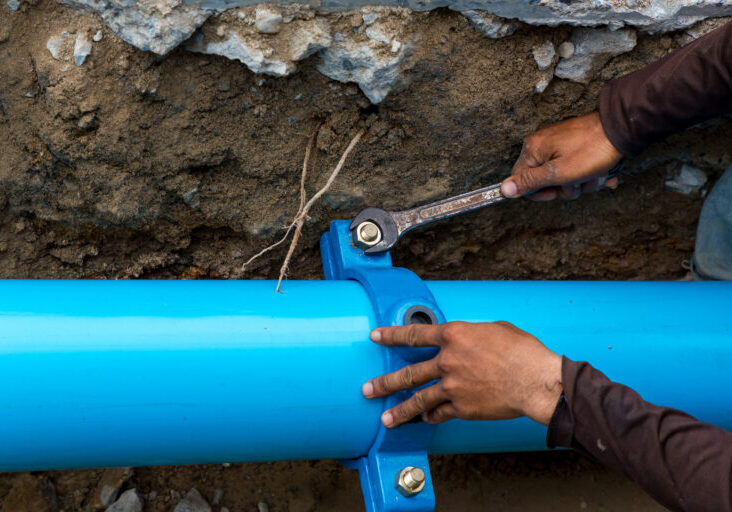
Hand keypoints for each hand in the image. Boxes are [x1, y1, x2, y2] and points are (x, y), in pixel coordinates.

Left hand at [362, 321, 562, 427]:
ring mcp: (452, 386)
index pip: (413, 334)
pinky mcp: (462, 407)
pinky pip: (440, 413)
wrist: (535, 380)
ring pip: (418, 399)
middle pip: (408, 373)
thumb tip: (468, 340)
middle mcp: (447, 360)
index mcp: (453, 335)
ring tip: (386, 418)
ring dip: (400, 410)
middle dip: (384, 382)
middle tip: (368, 388)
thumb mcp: (494, 329)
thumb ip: (472, 335)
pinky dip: (431, 417)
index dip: (391, 335)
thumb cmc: (521, 350)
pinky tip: (425, 419)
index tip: (376, 337)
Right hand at [501, 112, 622, 200]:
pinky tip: (602, 173)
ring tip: (595, 174)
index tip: (556, 192)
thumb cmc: (592, 150)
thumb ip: (530, 182)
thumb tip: (504, 189)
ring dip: (582, 182)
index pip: (521, 180)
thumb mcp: (559, 173)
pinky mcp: (574, 145)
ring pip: (564, 177)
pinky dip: (589, 174)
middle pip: (544, 180)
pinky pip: (575, 167)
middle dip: (566, 187)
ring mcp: (559, 144)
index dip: (539, 193)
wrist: (622, 129)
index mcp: (533, 149)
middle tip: (580, 181)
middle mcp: (543, 144)